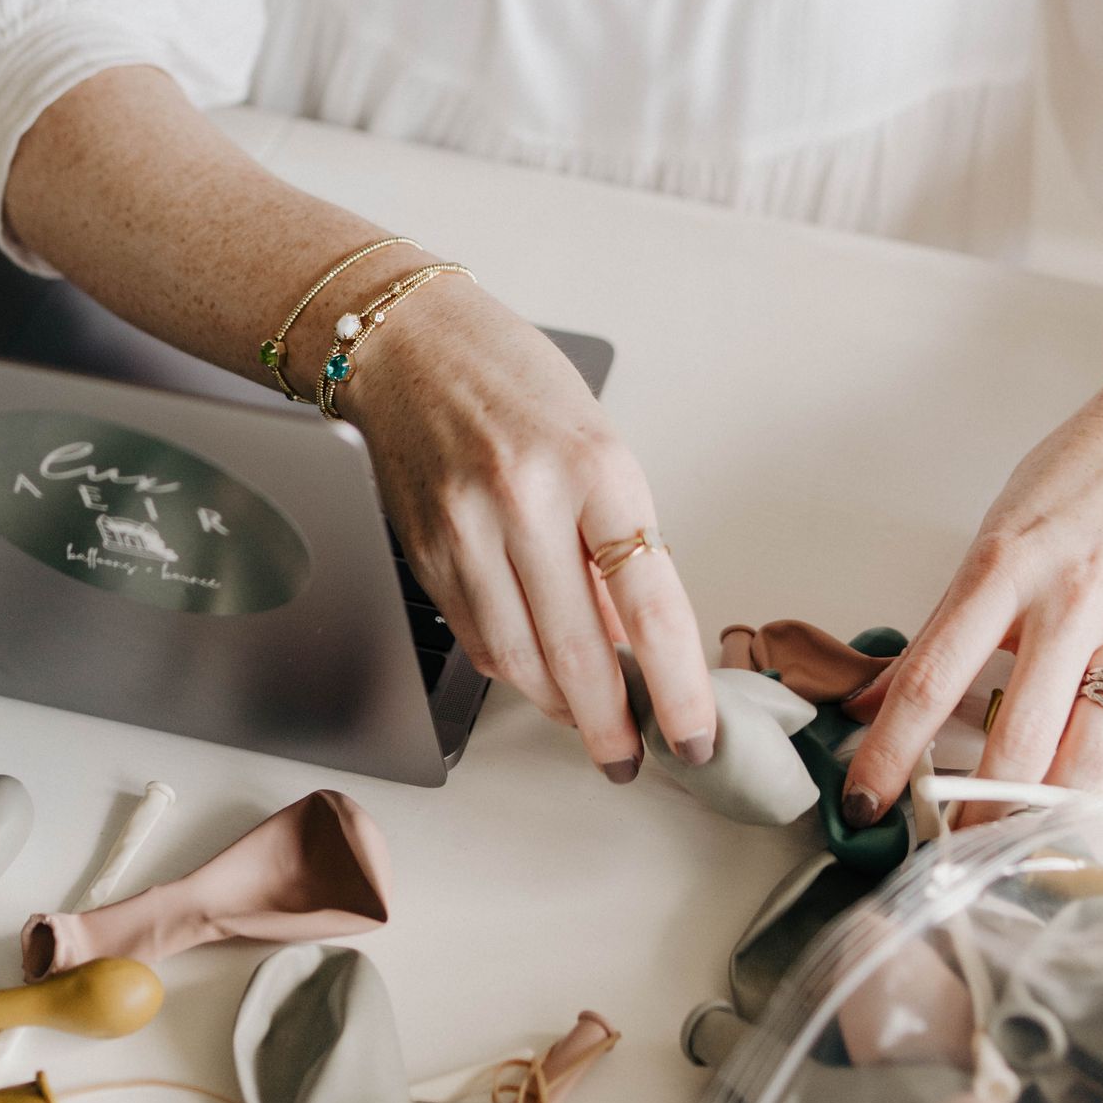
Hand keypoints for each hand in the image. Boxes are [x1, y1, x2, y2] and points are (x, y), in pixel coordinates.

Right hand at [306, 270, 716, 782]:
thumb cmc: (514, 380)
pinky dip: (513, 668)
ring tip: (590, 721)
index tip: (695, 735)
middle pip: (578, 651)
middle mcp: (525, 499)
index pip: (650, 604)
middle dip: (611, 725)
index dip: (678, 687)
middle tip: (631, 760)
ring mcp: (465, 529)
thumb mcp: (596, 443)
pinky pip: (475, 636)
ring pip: (518, 659)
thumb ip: (617, 541)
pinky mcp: (423, 551)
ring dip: (559, 706)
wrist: (406, 342)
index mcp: (593, 466)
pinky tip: (537, 672)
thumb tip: (637, 640)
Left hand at [840, 353, 1102, 828]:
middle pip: (1017, 742)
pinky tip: (1073, 783)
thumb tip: (877, 701)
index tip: (862, 800)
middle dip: (976, 810)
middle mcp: (1071, 602)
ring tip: (1009, 824)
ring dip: (1041, 812)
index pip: (934, 679)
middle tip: (949, 838)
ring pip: (1085, 764)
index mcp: (1006, 565)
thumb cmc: (1077, 485)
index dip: (890, 753)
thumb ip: (945, 626)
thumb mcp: (995, 537)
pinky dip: (1099, 786)